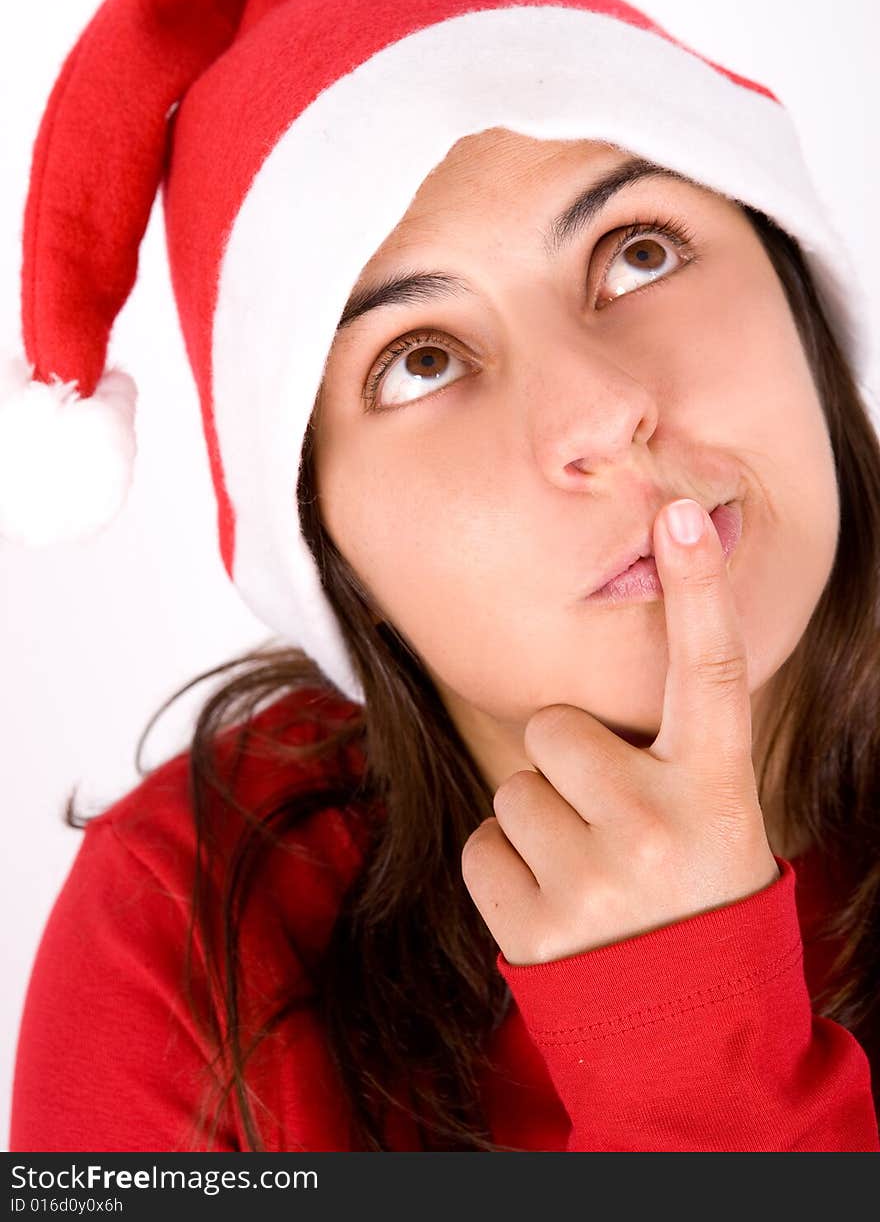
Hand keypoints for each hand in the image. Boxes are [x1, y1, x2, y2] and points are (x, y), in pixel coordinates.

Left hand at [460, 498, 779, 965]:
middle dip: (568, 769)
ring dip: (537, 825)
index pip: (711, 671)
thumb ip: (668, 757)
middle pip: (554, 729)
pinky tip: (558, 909)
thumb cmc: (695, 907)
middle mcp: (661, 826)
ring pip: (511, 789)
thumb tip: (586, 695)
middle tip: (614, 829)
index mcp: (718, 791)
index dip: (697, 586)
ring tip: (592, 877)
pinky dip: (507, 873)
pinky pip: (482, 848)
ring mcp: (597, 880)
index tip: (676, 510)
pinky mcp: (537, 929)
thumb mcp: (716, 825)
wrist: (692, 1042)